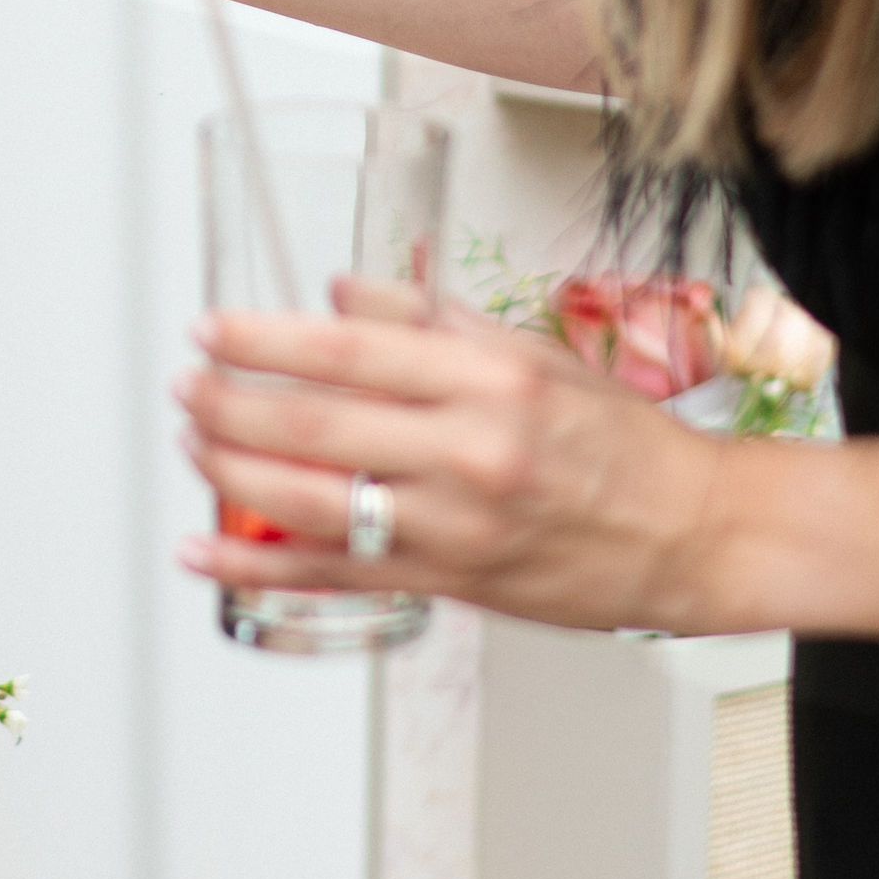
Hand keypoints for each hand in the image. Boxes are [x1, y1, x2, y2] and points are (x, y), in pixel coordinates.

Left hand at [175, 288, 740, 633]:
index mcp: (487, 380)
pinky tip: (208, 549)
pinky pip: (337, 576)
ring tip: (192, 444)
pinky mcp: (450, 583)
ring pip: (316, 502)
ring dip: (234, 473)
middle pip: (320, 424)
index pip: (349, 351)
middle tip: (187, 383)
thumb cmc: (618, 441)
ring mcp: (456, 525)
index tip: (212, 329)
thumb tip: (338, 294)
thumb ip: (427, 322)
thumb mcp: (530, 353)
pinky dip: (262, 566)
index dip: (264, 340)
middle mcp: (469, 451)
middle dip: (233, 403)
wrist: (691, 535)